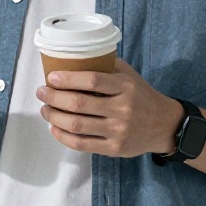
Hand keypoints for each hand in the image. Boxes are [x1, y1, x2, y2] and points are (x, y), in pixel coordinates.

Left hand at [36, 58, 181, 157]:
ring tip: (44, 109)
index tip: (51, 77)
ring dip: (54, 116)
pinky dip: (63, 136)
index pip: (92, 81)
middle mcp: (122, 109)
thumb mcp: (130, 75)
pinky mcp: (114, 148)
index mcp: (125, 87)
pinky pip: (82, 144)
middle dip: (53, 97)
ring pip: (77, 125)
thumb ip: (107, 65)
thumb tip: (75, 57)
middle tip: (42, 92)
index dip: (68, 79)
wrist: (164, 125)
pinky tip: (54, 127)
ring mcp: (118, 131)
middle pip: (79, 104)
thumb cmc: (141, 96)